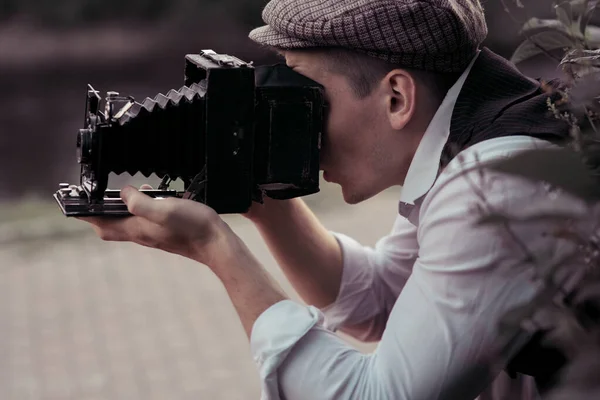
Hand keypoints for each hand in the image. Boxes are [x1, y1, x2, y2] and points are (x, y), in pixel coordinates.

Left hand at [78, 185, 232, 265]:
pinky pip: (143, 220)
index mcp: (137, 229)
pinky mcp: (164, 232)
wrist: (216, 244)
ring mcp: (153, 234)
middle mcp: (141, 234)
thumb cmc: (193, 227)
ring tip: (120, 194)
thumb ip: (140, 203)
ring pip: (126, 223)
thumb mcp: (164, 209)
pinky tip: (150, 198)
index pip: (102, 224)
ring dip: (118, 210)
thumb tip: (123, 193)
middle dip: (98, 214)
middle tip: (94, 199)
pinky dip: (138, 209)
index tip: (75, 204)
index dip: (86, 215)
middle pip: (110, 227)